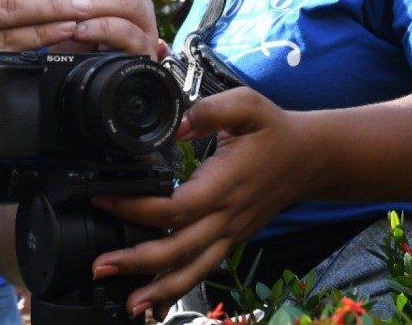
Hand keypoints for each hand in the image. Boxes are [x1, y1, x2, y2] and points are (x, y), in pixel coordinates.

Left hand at [49, 0, 159, 57]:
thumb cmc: (78, 47)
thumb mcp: (68, 14)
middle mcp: (137, 3)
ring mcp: (144, 25)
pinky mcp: (144, 48)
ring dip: (94, 4)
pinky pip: (127, 31)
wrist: (90, 84)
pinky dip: (101, 28)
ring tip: (70, 14)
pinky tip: (80, 31)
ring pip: (125, 1)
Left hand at [88, 89, 314, 317]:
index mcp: (224, 184)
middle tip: (100, 266)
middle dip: (137, 261)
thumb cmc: (274, 130)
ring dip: (159, 290)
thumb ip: (208, 111)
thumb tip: (176, 124)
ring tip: (129, 306)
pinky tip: (156, 302)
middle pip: (178, 249)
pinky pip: (203, 269)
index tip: (104, 201)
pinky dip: (179, 288)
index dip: (137, 209)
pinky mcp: (231, 239)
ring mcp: (230, 233)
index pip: (175, 207)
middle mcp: (226, 217)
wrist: (311, 158)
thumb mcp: (245, 106)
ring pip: (193, 271)